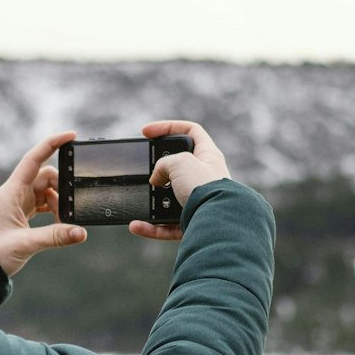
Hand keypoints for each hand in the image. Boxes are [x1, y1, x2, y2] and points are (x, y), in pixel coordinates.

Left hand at [0, 131, 86, 275]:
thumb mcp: (26, 244)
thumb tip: (81, 232)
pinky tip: (59, 223)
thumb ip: (55, 237)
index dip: (52, 144)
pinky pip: (43, 203)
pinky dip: (54, 210)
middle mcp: (15, 193)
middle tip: (71, 206)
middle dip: (62, 186)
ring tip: (63, 222)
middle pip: (46, 176)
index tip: (72, 136)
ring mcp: (18, 203)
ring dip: (59, 202)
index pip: (34, 159)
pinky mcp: (21, 214)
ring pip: (46, 191)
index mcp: (12, 192)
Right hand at [128, 119, 231, 241]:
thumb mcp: (180, 162)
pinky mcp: (193, 222)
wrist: (217, 222)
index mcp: (208, 156)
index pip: (190, 131)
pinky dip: (152, 226)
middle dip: (159, 168)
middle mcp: (206, 178)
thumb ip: (163, 163)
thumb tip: (156, 179)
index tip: (146, 132)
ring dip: (153, 201)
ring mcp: (199, 201)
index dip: (168, 127)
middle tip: (146, 170)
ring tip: (142, 199)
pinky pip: (167, 225)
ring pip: (170, 198)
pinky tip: (137, 225)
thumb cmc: (205, 187)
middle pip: (178, 167)